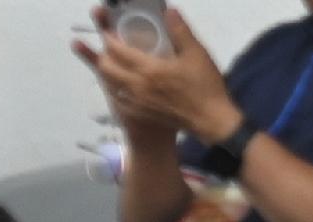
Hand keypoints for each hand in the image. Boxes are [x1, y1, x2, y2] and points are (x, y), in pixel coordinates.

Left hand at [81, 9, 239, 143]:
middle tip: (108, 46)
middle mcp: (137, 87)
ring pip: (110, 86)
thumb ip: (179, 30)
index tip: (107, 31)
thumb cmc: (204, 85)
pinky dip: (114, 90)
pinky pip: (118, 101)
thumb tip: (169, 11)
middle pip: (108, 70)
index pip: (119, 52)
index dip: (109, 39)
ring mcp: (137, 103)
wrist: (209, 120)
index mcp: (149, 70)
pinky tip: (119, 85)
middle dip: (103, 55)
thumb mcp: (196, 52)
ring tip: (111, 63)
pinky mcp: (140, 115)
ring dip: (107, 73)